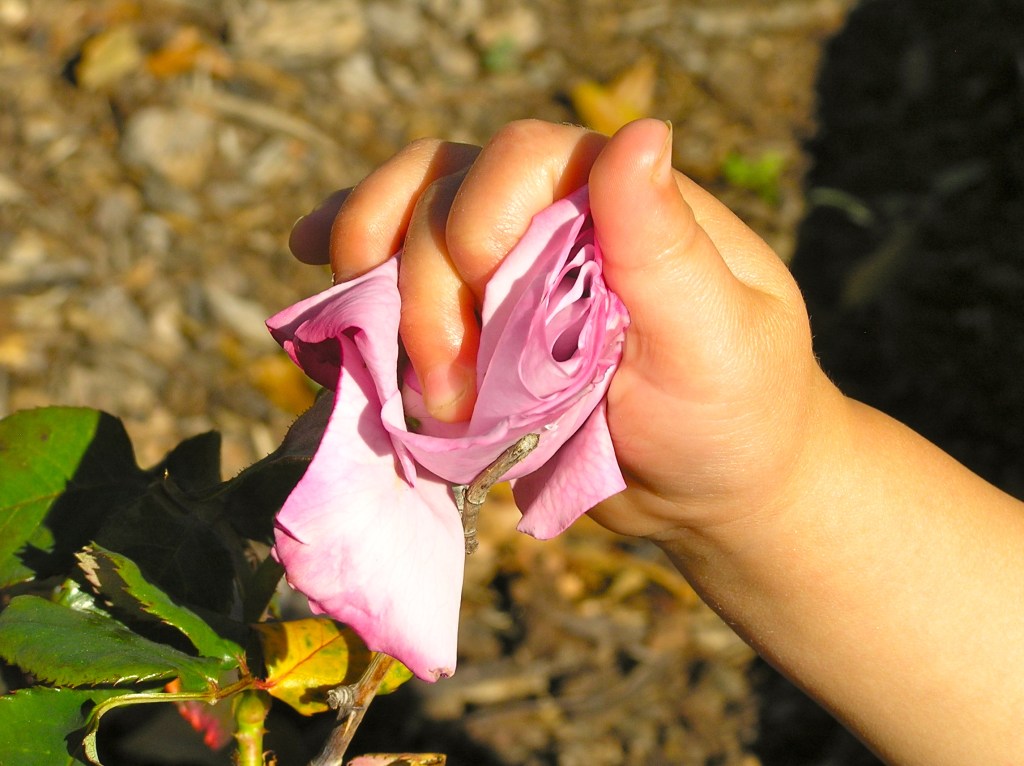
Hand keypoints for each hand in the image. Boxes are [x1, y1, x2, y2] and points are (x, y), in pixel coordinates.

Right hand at [289, 119, 836, 539]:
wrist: (709, 488)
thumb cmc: (733, 410)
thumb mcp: (715, 336)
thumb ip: (667, 243)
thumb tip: (640, 130)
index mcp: (619, 201)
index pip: (523, 159)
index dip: (480, 210)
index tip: (484, 282)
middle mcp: (554, 221)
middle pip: (446, 196)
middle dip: (425, 282)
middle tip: (448, 380)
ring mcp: (507, 274)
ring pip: (409, 225)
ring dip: (375, 276)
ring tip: (360, 326)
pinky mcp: (478, 328)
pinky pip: (402, 282)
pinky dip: (355, 274)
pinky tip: (319, 271)